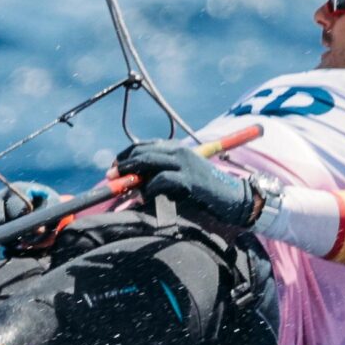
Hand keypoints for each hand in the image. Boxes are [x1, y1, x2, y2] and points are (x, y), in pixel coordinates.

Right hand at [0, 180, 59, 257]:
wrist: (35, 205)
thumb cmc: (44, 207)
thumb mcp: (52, 207)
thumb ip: (47, 216)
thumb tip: (38, 230)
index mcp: (16, 191)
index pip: (15, 207)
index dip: (23, 222)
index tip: (35, 233)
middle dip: (6, 232)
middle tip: (18, 243)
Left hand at [114, 139, 256, 226]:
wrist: (233, 198)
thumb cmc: (204, 191)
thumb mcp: (180, 178)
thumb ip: (160, 175)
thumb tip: (135, 184)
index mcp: (176, 148)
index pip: (143, 146)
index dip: (125, 155)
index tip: (114, 167)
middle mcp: (179, 151)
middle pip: (142, 152)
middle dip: (123, 164)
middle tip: (111, 177)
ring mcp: (184, 163)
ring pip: (148, 162)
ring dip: (133, 176)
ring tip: (126, 188)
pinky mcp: (189, 179)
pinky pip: (161, 180)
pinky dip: (149, 190)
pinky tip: (146, 198)